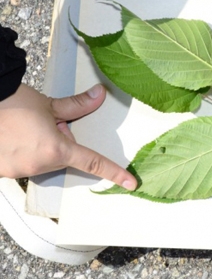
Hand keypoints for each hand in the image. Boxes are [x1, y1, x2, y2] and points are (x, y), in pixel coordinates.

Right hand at [0, 84, 136, 189]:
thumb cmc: (11, 103)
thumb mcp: (49, 104)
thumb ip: (77, 106)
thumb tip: (100, 95)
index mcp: (55, 149)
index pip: (91, 162)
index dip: (114, 172)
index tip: (131, 183)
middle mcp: (38, 165)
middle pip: (62, 157)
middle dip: (57, 141)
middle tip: (41, 124)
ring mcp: (18, 171)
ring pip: (42, 161)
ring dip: (39, 147)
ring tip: (21, 130)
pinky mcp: (2, 172)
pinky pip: (22, 164)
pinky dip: (21, 152)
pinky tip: (11, 137)